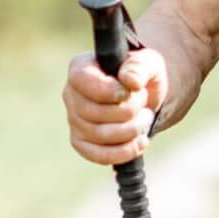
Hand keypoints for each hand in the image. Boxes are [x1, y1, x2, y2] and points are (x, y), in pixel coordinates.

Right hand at [64, 47, 169, 165]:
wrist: (144, 96)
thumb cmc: (141, 75)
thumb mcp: (148, 62)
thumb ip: (140, 67)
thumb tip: (130, 81)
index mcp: (81, 69)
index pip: (81, 81)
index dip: (108, 90)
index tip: (131, 91)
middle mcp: (71, 94)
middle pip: (92, 112)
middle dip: (128, 111)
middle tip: (144, 102)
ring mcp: (74, 120)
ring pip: (98, 135)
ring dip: (131, 129)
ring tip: (145, 117)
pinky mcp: (82, 142)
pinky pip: (97, 155)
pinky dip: (124, 152)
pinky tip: (141, 141)